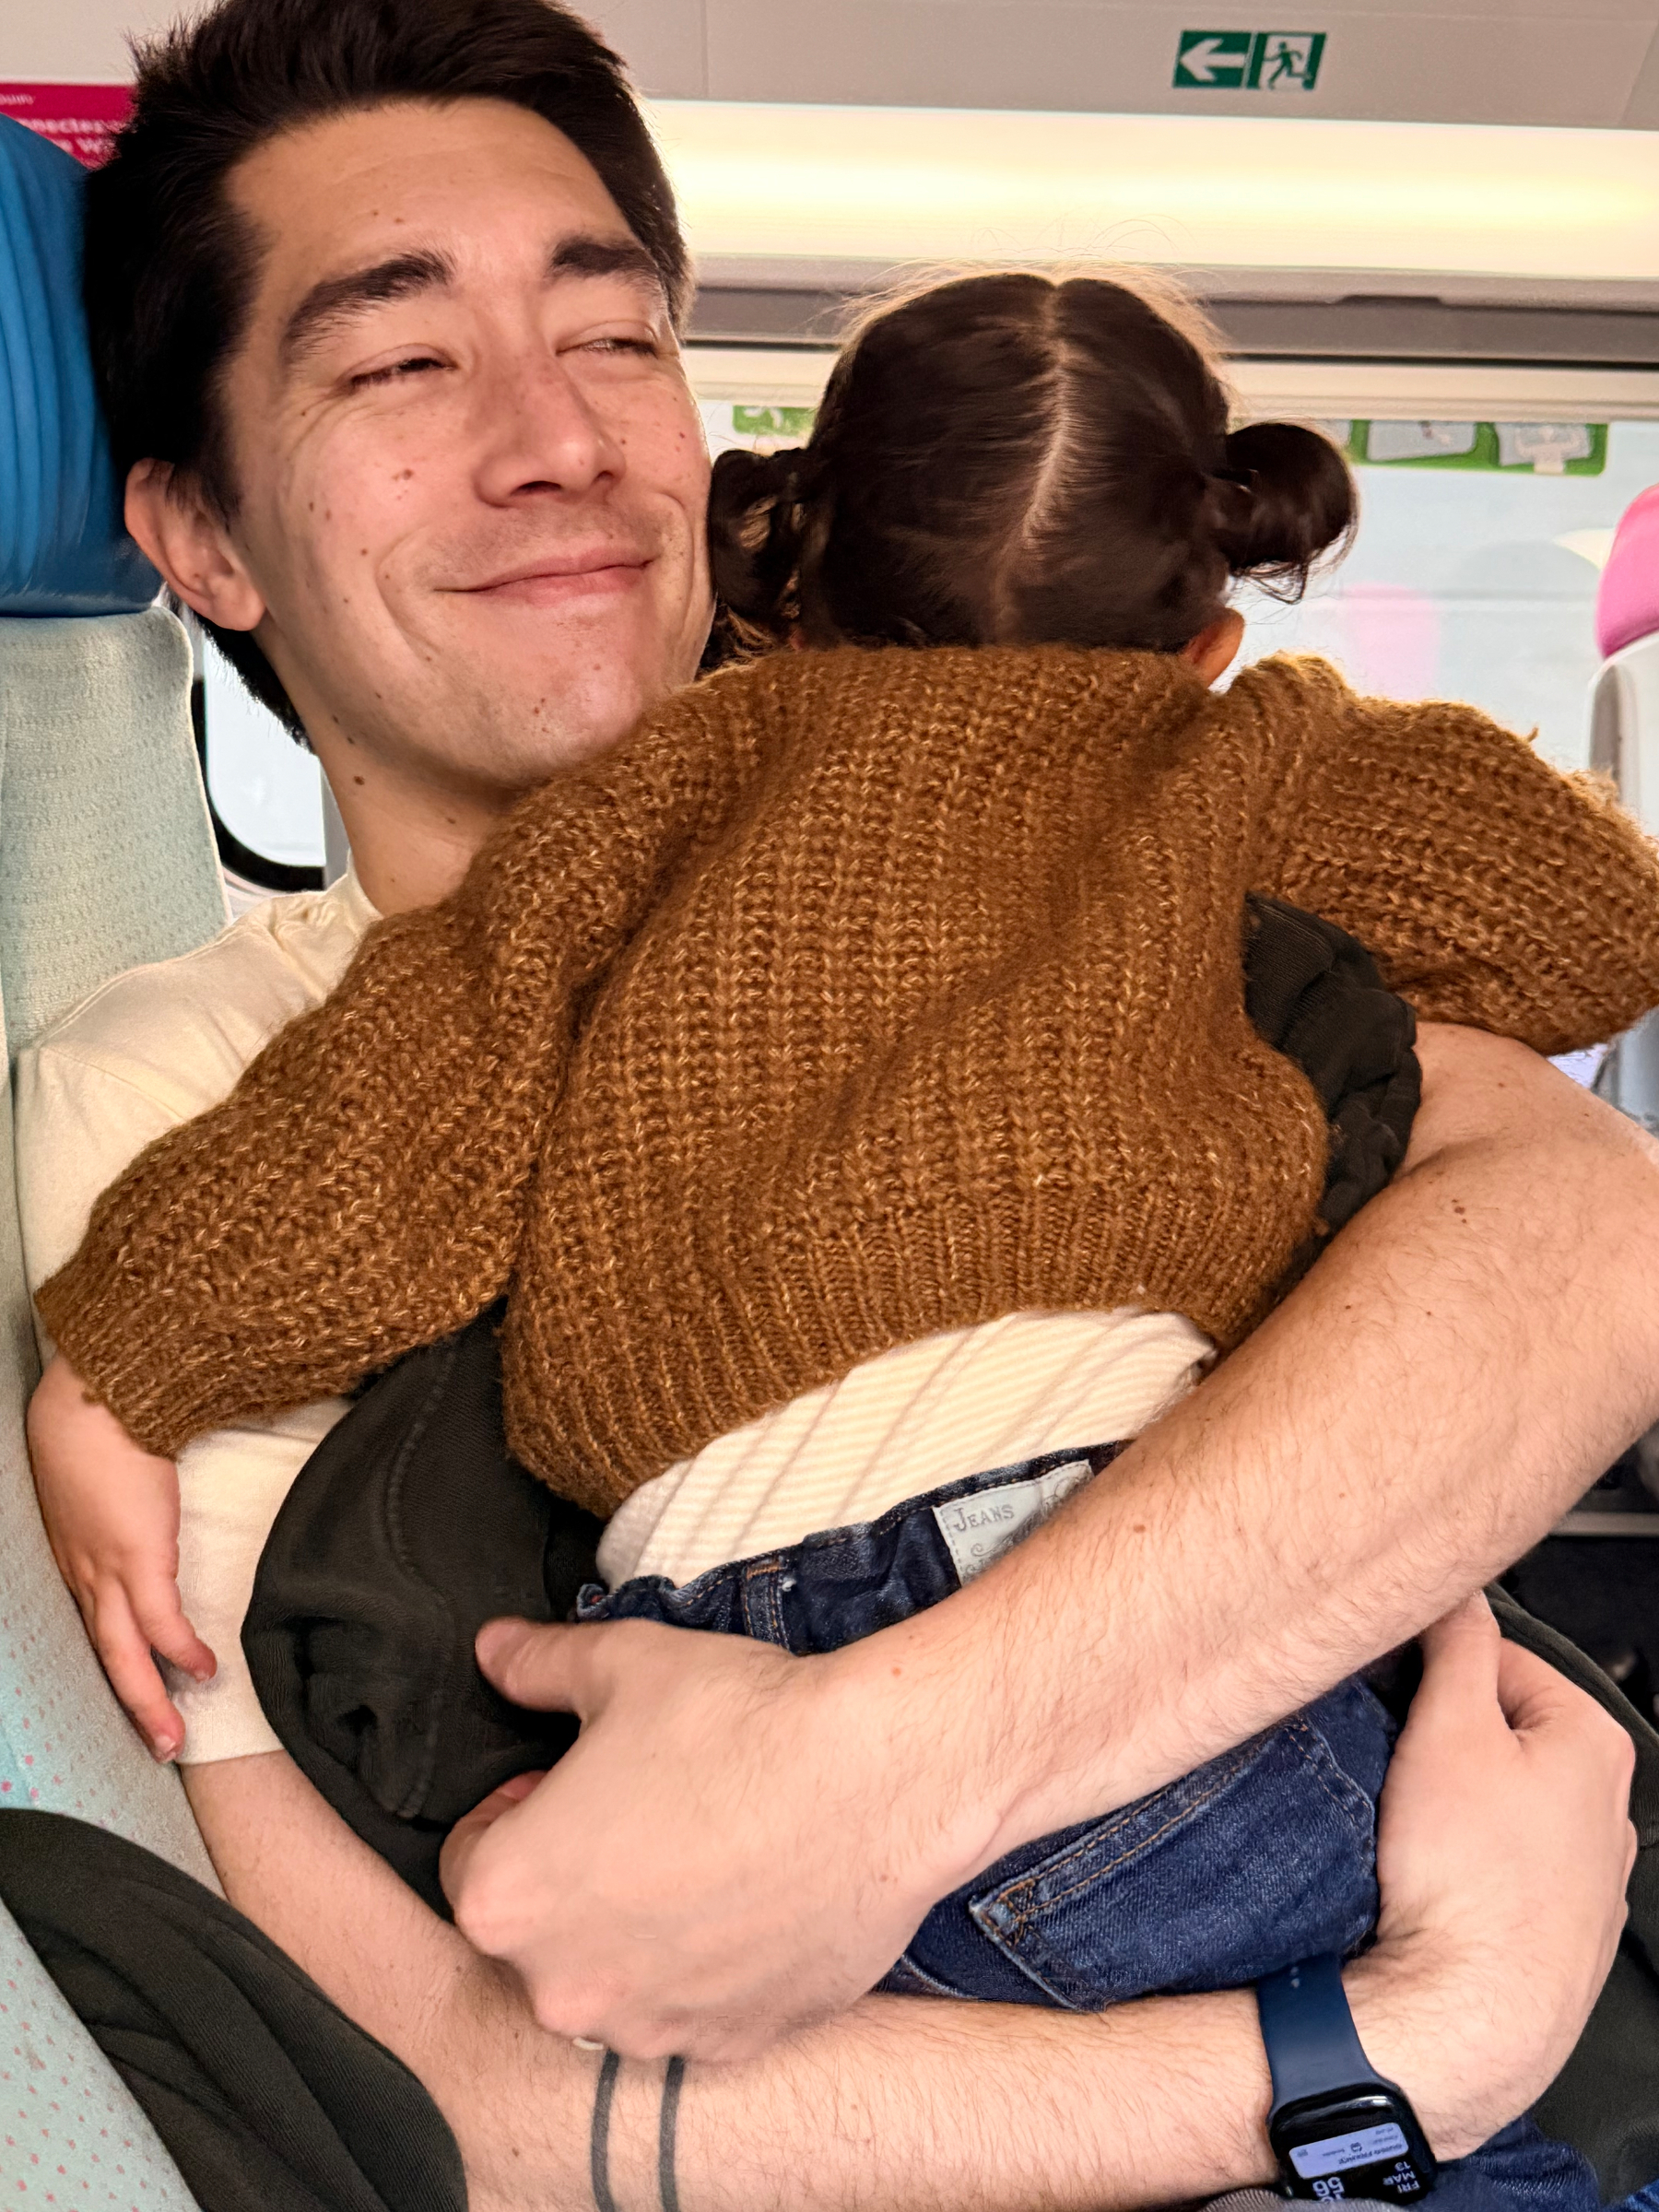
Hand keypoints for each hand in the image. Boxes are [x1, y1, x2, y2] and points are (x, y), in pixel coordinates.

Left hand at [27, 1353, 214, 1758]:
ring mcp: (106, 1569)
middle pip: (104, 1653)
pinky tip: (202, 1669)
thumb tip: (146, 1501)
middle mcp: (81, 1571)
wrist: (96, 1399)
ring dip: (149, 1701)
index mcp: (72, 1553)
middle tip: (156, 1744)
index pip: (92, 1620)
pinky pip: (162, 1624)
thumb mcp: (95, 1473)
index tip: (138, 1683)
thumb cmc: (100, 1421)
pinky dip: (181, 1651)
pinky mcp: (139, 1558)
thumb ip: (117, 1496)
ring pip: (123, 1655)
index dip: (115, 1656)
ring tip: (172, 1737)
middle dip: (130, 1703)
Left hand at [442, 1615, 986, 2061]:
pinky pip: (696, 2009)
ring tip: (706, 1853)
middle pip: (540, 1931)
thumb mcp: (620, 1664)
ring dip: (639, 1931)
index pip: (471, 1859)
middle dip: (576, 1878)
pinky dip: (712, 1968)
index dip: (521, 1810)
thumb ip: (538, 1667)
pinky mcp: (732, 2044)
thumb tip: (492, 1651)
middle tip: (646, 1811)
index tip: (574, 1783)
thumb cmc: (737, 1722)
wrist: (875, 1780)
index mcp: (507, 1899)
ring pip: (616, 1979)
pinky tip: (754, 1899)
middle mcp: (561, 1987)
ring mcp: (650, 2027)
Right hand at [1345, 1594, 1635, 2157]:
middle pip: (1500, 1730)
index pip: (1497, 1658)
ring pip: (1501, 1801)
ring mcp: (1591, 1874)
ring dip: (1453, 1804)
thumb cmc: (1467, 1882)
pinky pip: (1502, 1864)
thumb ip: (1456, 1643)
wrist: (1470, 2018)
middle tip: (1398, 1767)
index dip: (1429, 1672)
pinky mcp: (1561, 1927)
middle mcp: (1608, 1806)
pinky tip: (1434, 1880)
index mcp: (1593, 1742)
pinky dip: (1467, 1862)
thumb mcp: (1447, 1726)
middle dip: (1442, 1739)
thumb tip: (1453, 1591)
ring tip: (1413, 1831)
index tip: (1392, 1698)